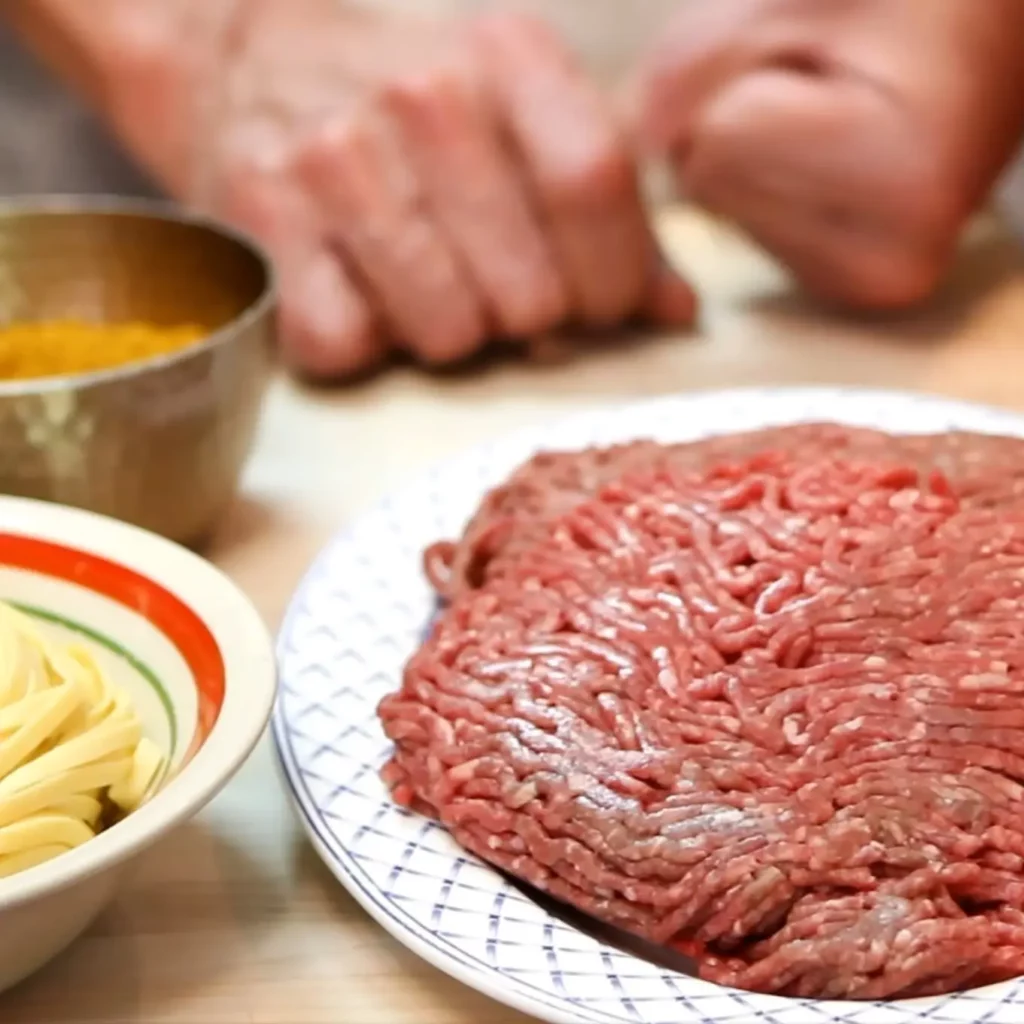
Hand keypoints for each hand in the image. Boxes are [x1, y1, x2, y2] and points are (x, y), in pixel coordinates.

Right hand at [124, 1, 695, 377]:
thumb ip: (604, 207)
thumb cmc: (409, 100)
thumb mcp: (519, 111)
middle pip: (527, 289)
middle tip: (499, 296)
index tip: (600, 308)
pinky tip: (357, 294)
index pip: (593, 187)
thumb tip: (672, 311)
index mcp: (507, 57)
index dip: (612, 279)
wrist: (249, 53)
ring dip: (447, 336)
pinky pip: (344, 344)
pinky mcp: (261, 221)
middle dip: (527, 322)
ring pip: (444, 334)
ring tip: (426, 289)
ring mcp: (334, 160)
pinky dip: (360, 343)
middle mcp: (422, 100)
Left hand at [637, 0, 1023, 308]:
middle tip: (828, 87)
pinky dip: (770, 187)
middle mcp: (894, 264)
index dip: (739, 87)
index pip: (717, 150)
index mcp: (899, 184)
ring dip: (755, 155)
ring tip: (837, 116)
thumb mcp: (778, 2)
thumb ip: (682, 78)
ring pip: (724, 213)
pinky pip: (749, 231)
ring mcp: (875, 286)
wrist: (980, 25)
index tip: (821, 56)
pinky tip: (833, 158)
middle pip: (714, 189)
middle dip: (742, 123)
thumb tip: (631, 158)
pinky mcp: (856, 285)